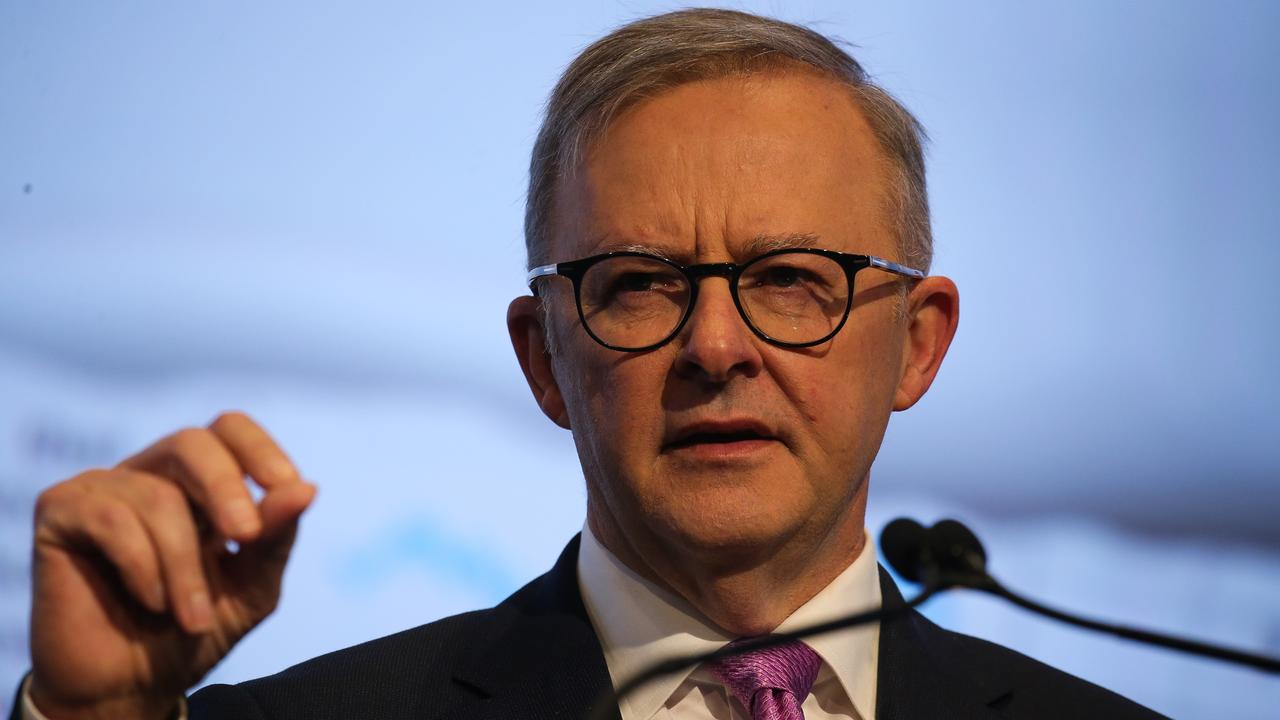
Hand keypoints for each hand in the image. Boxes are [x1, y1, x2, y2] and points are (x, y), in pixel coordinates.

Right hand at [27, 412, 316, 719]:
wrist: (131, 688)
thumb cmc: (193, 630)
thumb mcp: (252, 586)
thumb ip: (276, 536)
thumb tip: (307, 488)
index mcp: (199, 483)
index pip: (229, 430)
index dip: (260, 449)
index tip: (285, 485)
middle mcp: (150, 475)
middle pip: (191, 441)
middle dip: (225, 487)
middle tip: (243, 535)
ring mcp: (103, 488)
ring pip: (158, 496)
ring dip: (185, 564)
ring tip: (192, 616)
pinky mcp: (61, 512)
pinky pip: (111, 517)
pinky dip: (142, 564)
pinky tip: (150, 600)